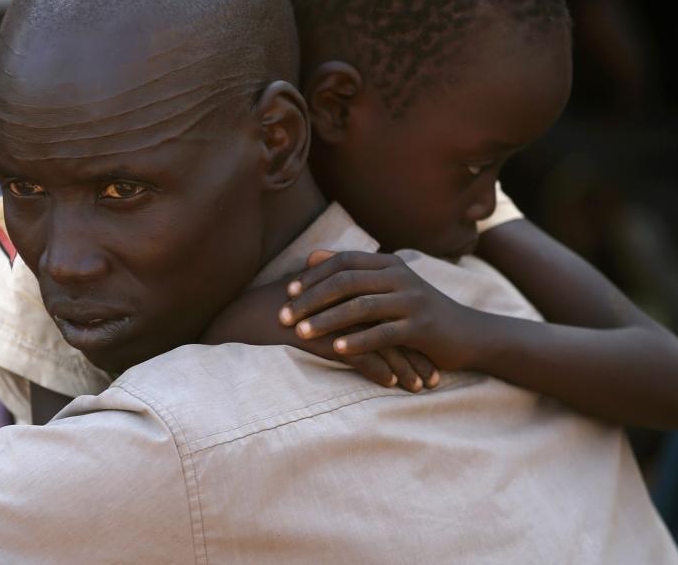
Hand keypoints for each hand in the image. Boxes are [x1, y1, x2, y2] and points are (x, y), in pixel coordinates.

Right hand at [202, 275, 435, 391]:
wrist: (241, 319)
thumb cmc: (272, 312)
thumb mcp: (308, 302)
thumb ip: (332, 303)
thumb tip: (354, 311)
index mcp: (344, 291)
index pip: (387, 312)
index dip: (408, 334)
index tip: (428, 352)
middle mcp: (344, 302)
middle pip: (392, 328)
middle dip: (416, 354)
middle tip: (436, 375)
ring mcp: (334, 320)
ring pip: (380, 345)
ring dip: (404, 367)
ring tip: (422, 386)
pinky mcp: (322, 338)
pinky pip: (357, 357)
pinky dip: (378, 371)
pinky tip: (393, 384)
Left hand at [280, 250, 483, 375]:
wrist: (469, 334)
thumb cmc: (419, 312)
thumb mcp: (387, 287)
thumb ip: (352, 271)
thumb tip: (310, 256)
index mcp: (390, 264)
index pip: (344, 261)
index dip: (313, 275)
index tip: (287, 292)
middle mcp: (400, 277)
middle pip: (347, 281)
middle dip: (311, 299)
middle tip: (283, 316)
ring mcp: (412, 301)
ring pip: (361, 306)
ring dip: (327, 320)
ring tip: (301, 334)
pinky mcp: (422, 327)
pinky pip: (384, 333)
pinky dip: (359, 341)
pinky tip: (337, 351)